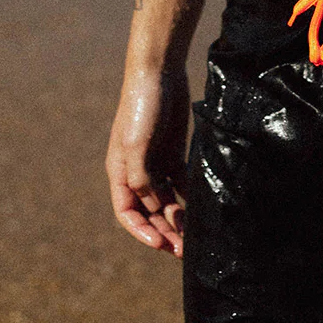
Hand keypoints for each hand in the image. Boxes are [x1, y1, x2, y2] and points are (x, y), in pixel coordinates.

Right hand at [106, 65, 189, 257]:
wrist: (159, 71)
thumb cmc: (141, 106)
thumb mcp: (136, 144)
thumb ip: (141, 178)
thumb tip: (153, 207)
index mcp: (120, 172)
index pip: (128, 212)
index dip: (142, 232)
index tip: (161, 244)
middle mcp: (137, 172)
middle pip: (149, 212)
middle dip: (163, 233)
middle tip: (183, 251)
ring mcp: (156, 163)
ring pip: (166, 202)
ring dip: (177, 221)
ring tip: (194, 239)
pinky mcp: (174, 153)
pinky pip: (181, 184)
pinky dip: (188, 199)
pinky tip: (202, 211)